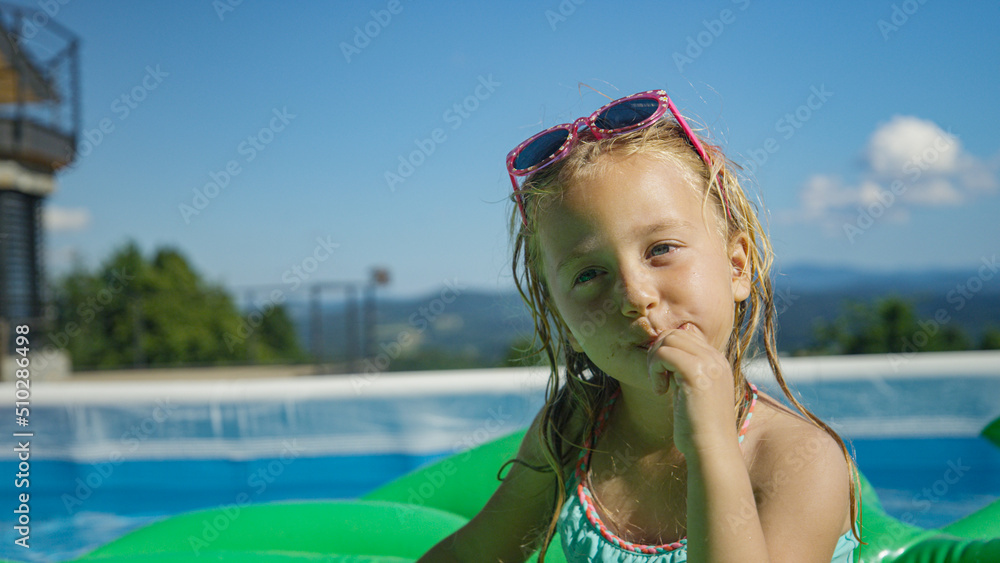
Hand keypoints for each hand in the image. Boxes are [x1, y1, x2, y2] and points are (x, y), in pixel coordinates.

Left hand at [646, 323, 737, 457]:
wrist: (712, 451)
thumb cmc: (698, 430)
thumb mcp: (691, 394)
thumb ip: (682, 372)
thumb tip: (662, 353)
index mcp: (717, 362)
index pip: (686, 334)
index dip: (667, 350)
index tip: (664, 375)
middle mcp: (716, 359)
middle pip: (675, 334)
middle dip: (657, 353)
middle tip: (657, 379)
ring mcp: (709, 365)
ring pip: (668, 339)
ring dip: (654, 361)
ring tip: (659, 385)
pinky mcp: (697, 374)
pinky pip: (665, 354)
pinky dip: (655, 369)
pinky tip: (660, 391)